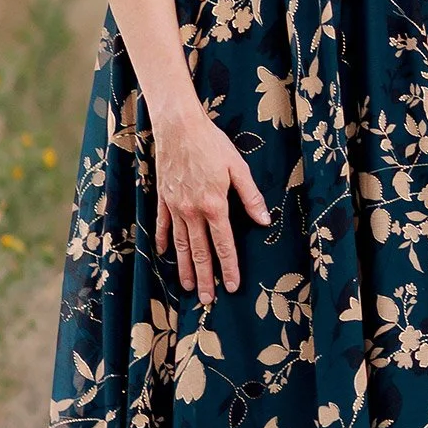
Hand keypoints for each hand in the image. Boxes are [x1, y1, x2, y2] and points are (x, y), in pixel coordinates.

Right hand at [152, 105, 270, 305]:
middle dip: (204, 277)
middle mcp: (192, 212)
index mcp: (215, 206)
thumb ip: (250, 197)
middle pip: (199, 252)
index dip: (229, 268)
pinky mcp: (163, 199)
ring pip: (180, 244)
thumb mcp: (238, 168)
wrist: (178, 127)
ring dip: (184, 267)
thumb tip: (264, 221)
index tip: (232, 286)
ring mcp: (175, 207)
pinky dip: (163, 242)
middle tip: (206, 299)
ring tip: (186, 286)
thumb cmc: (212, 144)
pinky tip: (165, 255)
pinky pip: (162, 226)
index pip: (223, 245)